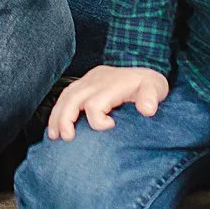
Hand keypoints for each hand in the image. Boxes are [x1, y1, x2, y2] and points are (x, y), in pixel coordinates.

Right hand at [46, 63, 170, 138]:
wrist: (144, 70)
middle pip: (73, 98)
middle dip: (65, 119)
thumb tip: (147, 109)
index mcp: (112, 84)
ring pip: (66, 96)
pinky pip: (66, 94)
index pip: (94, 103)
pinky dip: (58, 109)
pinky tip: (55, 124)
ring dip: (57, 115)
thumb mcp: (156, 89)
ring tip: (54, 135)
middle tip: (66, 138)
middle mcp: (97, 80)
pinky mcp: (84, 82)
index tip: (111, 126)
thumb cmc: (149, 85)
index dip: (97, 121)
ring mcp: (89, 80)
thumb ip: (150, 98)